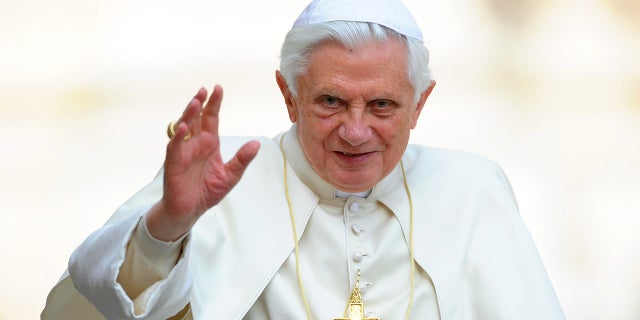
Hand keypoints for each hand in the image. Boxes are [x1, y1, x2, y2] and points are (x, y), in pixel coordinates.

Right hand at [147, 85, 259, 240]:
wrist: (191, 210)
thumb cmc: (208, 191)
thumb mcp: (231, 175)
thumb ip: (242, 159)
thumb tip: (256, 144)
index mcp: (209, 143)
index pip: (211, 118)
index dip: (214, 103)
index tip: (218, 88)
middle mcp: (195, 143)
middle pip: (196, 118)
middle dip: (200, 103)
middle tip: (204, 89)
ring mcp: (183, 151)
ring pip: (184, 128)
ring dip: (188, 115)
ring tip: (195, 102)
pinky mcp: (174, 163)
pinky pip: (175, 147)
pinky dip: (179, 137)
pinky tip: (184, 127)